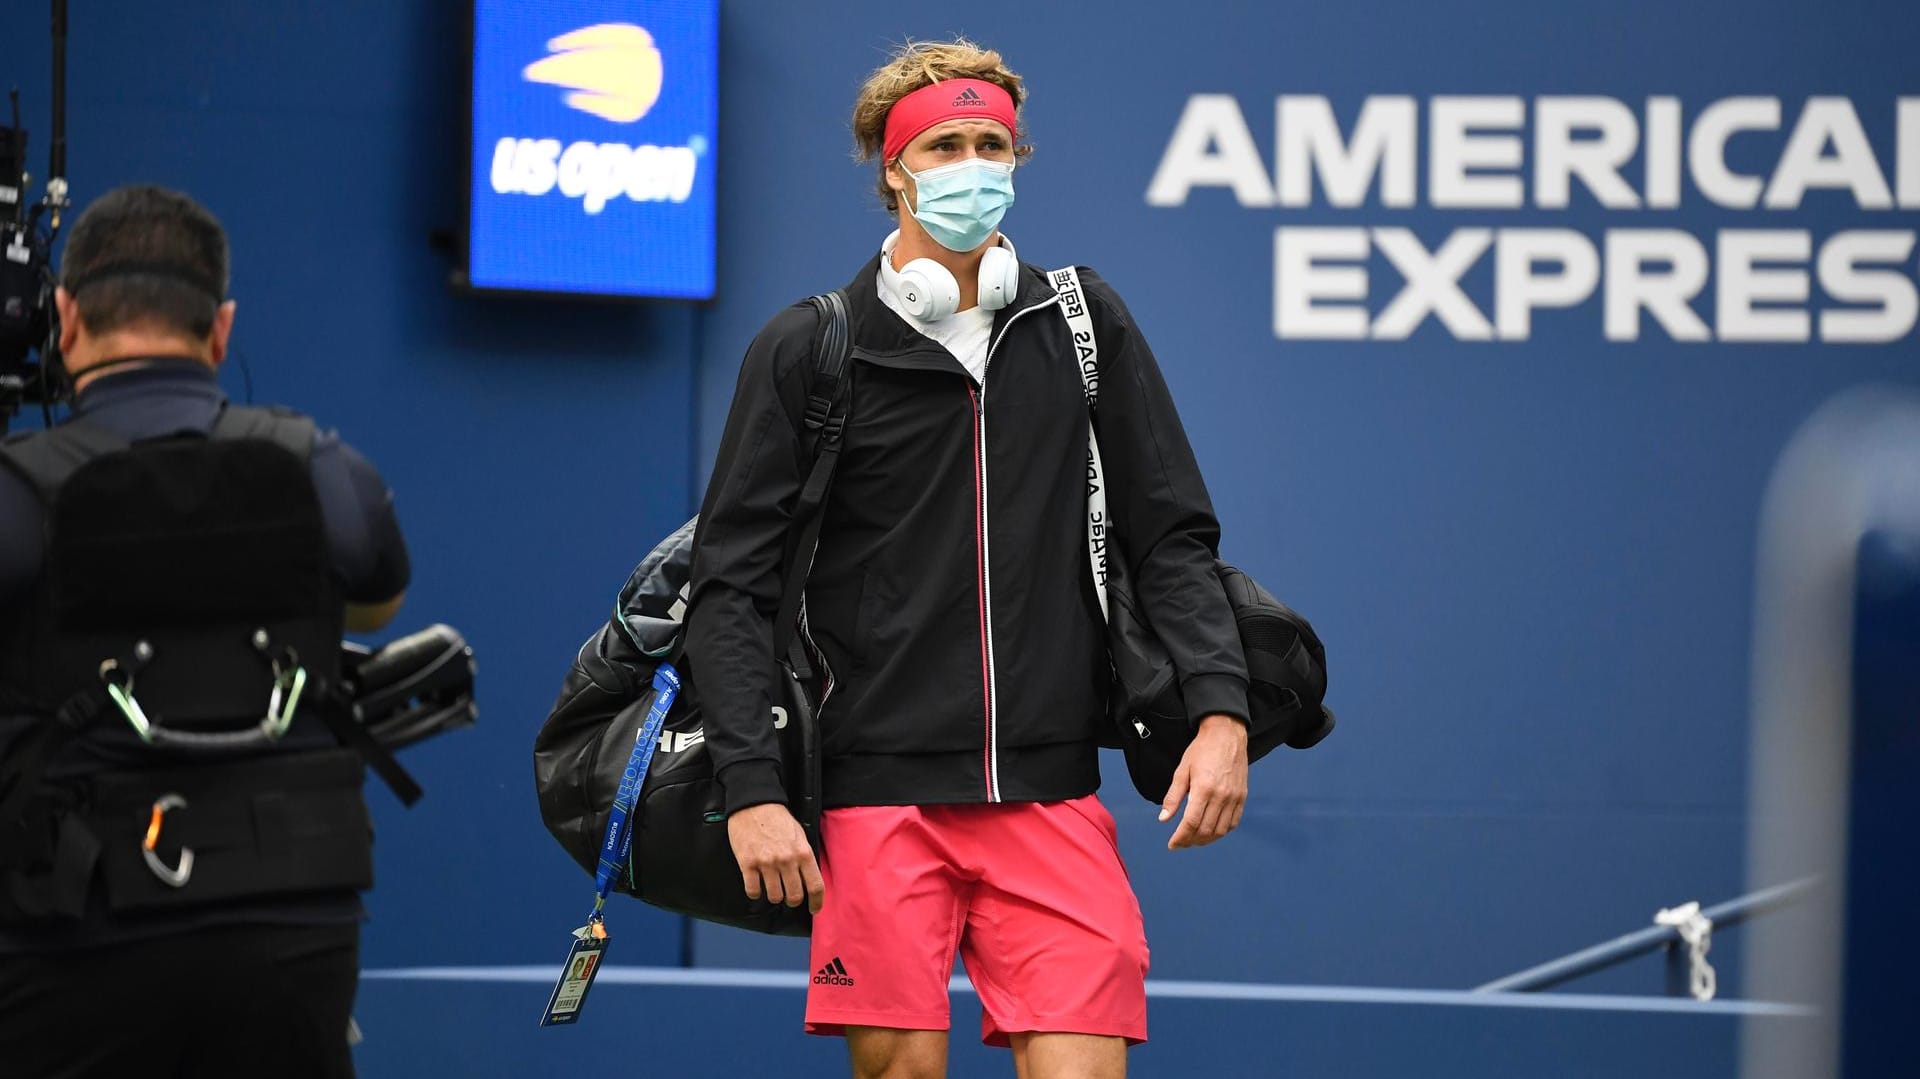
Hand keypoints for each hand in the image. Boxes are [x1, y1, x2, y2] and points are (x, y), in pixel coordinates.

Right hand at [727, 802, 824, 912]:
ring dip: (775, 896)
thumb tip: (810, 878)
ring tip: (773, 887)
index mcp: (803, 852)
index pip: (816, 886)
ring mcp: (766, 863)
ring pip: (774, 897)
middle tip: (790, 896)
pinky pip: (753, 891)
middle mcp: (786, 860)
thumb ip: (805, 856)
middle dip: (793, 900)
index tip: (814, 908)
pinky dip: (755, 893)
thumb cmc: (778, 819)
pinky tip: (757, 885)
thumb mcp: (800, 834)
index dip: (817, 902)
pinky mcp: (747, 864)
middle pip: (795, 896)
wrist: (754, 804)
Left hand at [1160, 714, 1248, 849]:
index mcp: (1203, 788)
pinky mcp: (1242, 797)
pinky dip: (1221, 832)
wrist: (1226, 735)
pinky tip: (1211, 831)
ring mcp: (1234, 797)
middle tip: (1181, 842)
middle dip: (1191, 841)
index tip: (1172, 845)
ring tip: (1194, 839)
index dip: (1180, 838)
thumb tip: (1163, 819)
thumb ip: (1173, 797)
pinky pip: (1233, 823)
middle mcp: (1221, 796)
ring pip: (1220, 831)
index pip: (1191, 823)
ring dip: (1206, 840)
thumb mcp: (1182, 770)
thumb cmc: (1201, 750)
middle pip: (1205, 830)